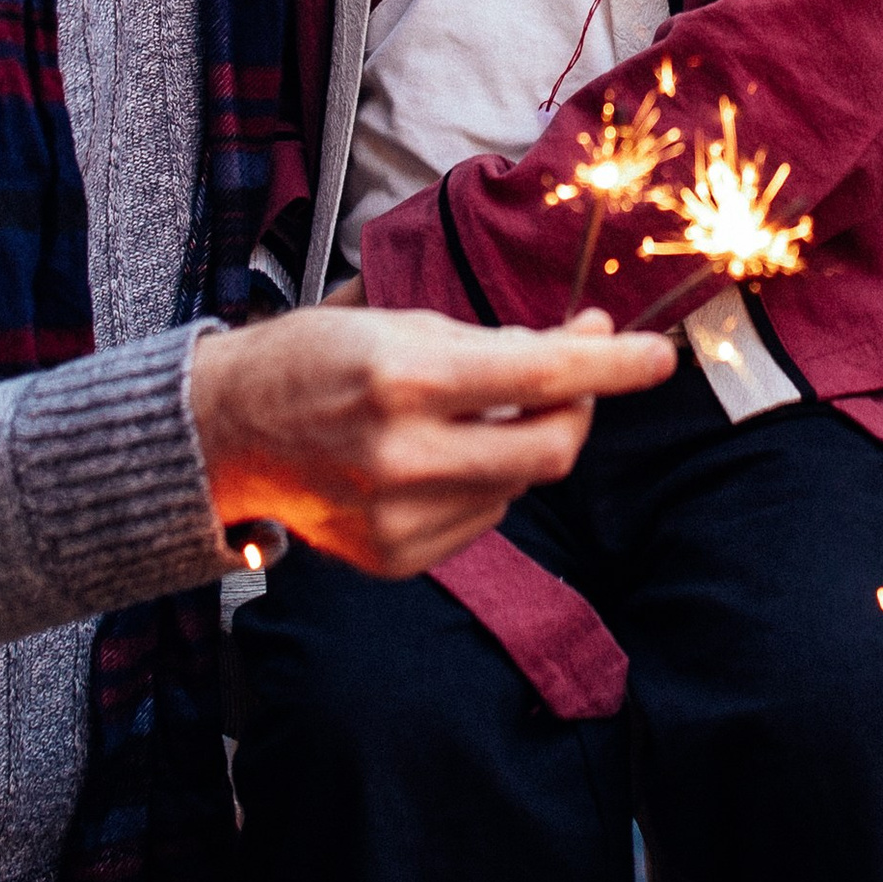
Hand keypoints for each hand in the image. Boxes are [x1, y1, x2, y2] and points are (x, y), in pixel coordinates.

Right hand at [191, 305, 674, 578]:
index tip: (661, 356)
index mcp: (407, 381)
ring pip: (520, 483)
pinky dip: (483, 480)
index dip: (616, 368)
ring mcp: (397, 518)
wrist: (221, 434)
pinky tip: (439, 456)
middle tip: (570, 377)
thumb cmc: (315, 360)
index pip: (545, 378)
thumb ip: (502, 340)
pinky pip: (483, 517)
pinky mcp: (393, 558)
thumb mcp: (404, 323)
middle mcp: (404, 457)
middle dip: (579, 410)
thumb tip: (589, 342)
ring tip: (470, 411)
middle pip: (552, 450)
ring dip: (520, 441)